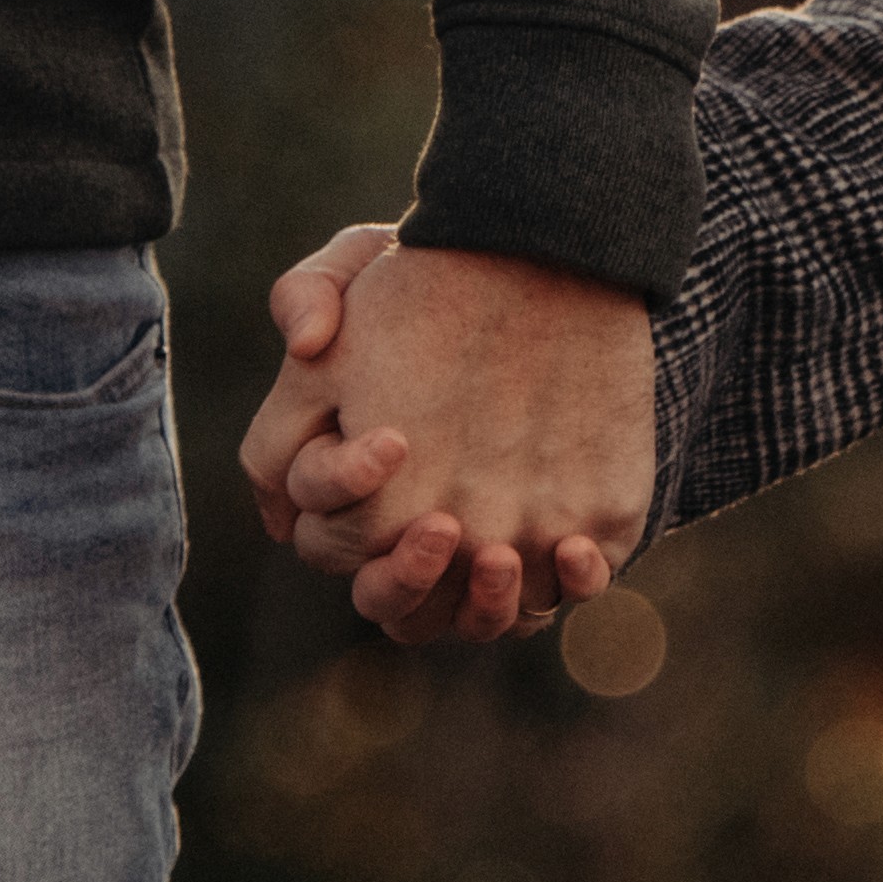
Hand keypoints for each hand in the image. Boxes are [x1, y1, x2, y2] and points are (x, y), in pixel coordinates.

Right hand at [242, 222, 652, 645]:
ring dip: (476, 608)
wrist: (548, 266)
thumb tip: (307, 343)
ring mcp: (481, 543)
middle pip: (386, 601)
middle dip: (402, 578)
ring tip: (498, 555)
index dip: (340, 493)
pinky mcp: (555, 540)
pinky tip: (575, 549)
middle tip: (442, 525)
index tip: (392, 439)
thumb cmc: (437, 272)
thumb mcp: (366, 259)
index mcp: (346, 483)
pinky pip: (552, 598)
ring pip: (460, 622)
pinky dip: (564, 588)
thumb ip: (311, 289)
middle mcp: (404, 529)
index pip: (320, 528)